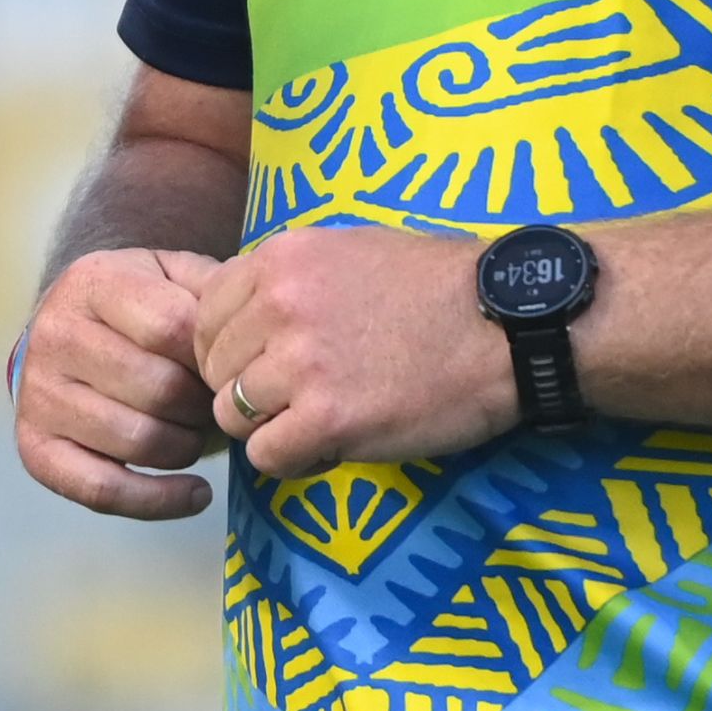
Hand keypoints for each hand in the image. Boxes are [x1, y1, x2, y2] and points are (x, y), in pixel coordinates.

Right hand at [17, 248, 226, 520]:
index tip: (232, 368)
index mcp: (93, 281)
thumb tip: (255, 334)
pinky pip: (103, 490)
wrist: (67, 326)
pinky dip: (159, 501)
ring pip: (136, 440)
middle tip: (218, 406)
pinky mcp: (35, 448)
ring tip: (199, 433)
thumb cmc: (138, 303)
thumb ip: (213, 292)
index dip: (215, 357)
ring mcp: (38, 394)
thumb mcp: (173, 275)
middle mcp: (55, 334)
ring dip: (187, 447)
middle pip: (158, 389)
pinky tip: (196, 493)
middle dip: (204, 406)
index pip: (172, 328)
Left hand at [195, 224, 518, 479]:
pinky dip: (292, 460)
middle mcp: (277, 305)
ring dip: (269, 426)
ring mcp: (299, 364)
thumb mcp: (353, 250)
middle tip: (294, 400)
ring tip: (315, 423)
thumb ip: (293, 277)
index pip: (205, 315)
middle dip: (246, 389)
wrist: (506, 324)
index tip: (263, 363)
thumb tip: (248, 310)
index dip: (229, 347)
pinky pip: (267, 456)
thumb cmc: (439, 286)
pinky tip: (329, 446)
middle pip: (214, 369)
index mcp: (281, 258)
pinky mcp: (327, 419)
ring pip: (231, 416)